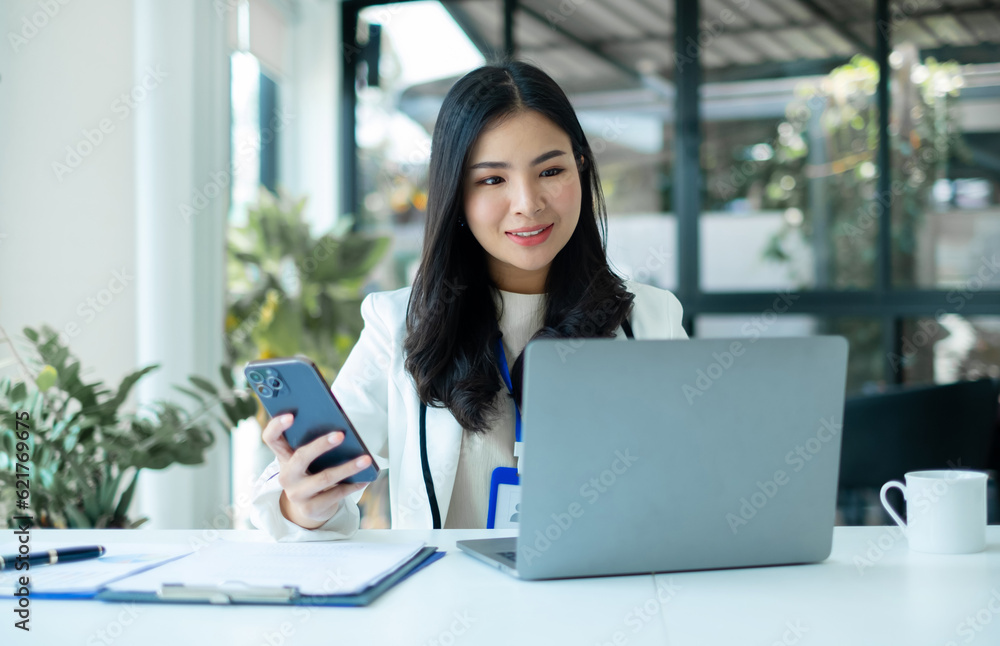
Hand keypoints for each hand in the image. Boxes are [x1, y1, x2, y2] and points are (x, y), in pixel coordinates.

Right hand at [261, 414, 372, 529]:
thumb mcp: (309, 460)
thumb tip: (340, 430)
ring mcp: (296, 494)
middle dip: (321, 445)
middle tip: (341, 435)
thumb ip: (314, 443)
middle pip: (300, 457)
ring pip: (324, 478)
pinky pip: (335, 494)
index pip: (271, 438)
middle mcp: (286, 476)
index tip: (291, 415)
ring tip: (366, 459)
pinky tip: (365, 478)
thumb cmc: (312, 474)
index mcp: (283, 457)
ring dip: (348, 468)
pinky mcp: (310, 509)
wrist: (310, 508)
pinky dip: (353, 485)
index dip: (277, 426)